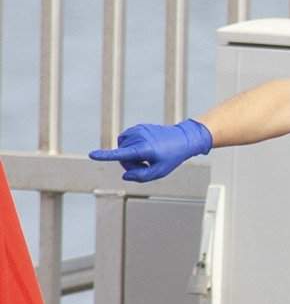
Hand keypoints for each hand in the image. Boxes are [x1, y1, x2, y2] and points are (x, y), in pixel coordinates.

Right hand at [90, 118, 212, 182]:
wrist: (184, 138)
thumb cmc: (172, 156)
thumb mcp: (160, 171)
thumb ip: (141, 177)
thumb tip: (125, 175)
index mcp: (145, 149)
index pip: (122, 154)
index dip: (106, 156)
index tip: (92, 155)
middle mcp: (139, 138)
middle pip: (122, 156)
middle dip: (131, 163)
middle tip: (147, 164)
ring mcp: (138, 130)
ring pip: (122, 147)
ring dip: (130, 154)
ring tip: (146, 156)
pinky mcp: (138, 127)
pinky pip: (126, 139)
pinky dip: (131, 146)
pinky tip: (143, 148)